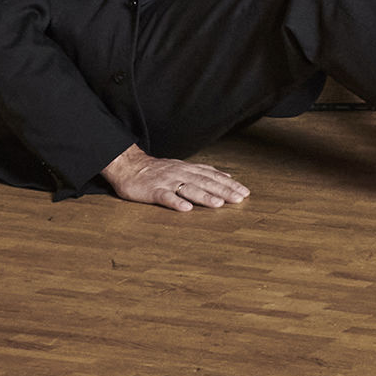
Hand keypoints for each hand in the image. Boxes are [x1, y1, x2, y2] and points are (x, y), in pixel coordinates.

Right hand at [103, 144, 249, 210]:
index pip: (214, 177)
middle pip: (206, 183)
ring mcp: (167, 182)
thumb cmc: (159, 170)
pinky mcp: (152, 191)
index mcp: (190, 170)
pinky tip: (185, 209)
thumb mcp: (185, 167)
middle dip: (224, 191)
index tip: (245, 192)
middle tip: (239, 199)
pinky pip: (165, 197)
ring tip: (219, 204)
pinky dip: (176, 202)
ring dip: (204, 197)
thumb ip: (205, 172)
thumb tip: (227, 176)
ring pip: (188, 189)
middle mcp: (181, 174)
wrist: (130, 166)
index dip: (230, 185)